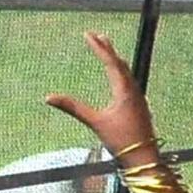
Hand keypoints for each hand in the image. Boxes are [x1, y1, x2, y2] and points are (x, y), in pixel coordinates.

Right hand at [44, 31, 158, 158]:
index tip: (88, 34)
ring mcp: (139, 99)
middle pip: (121, 64)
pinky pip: (130, 82)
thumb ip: (73, 107)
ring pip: (127, 73)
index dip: (99, 48)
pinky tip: (118, 75)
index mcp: (125, 92)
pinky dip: (121, 72)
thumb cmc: (121, 141)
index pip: (111, 63)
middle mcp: (134, 92)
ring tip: (107, 49)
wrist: (144, 158)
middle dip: (108, 49)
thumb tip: (47, 97)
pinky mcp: (140, 107)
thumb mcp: (94, 122)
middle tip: (97, 35)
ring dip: (116, 60)